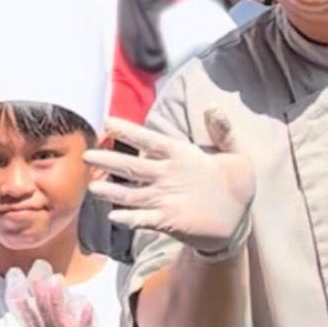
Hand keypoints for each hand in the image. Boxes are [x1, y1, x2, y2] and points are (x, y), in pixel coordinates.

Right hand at [85, 111, 255, 259]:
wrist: (239, 220)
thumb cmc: (237, 185)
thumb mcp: (236, 155)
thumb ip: (223, 132)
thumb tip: (212, 106)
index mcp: (181, 157)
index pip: (151, 141)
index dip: (131, 132)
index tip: (109, 122)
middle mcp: (166, 176)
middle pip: (133, 167)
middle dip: (110, 160)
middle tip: (87, 154)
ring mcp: (164, 199)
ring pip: (132, 194)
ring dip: (113, 191)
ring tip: (93, 187)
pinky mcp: (168, 221)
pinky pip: (144, 219)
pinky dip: (129, 218)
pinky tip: (114, 215)